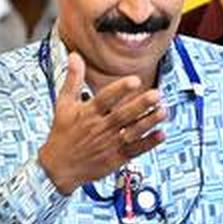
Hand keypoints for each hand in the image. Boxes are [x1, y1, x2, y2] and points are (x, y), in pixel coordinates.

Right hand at [37, 52, 166, 194]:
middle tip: (156, 94)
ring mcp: (109, 143)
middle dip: (140, 105)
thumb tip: (75, 56)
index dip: (120, 90)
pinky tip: (161, 134)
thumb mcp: (64, 104)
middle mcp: (100, 127)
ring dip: (149, 122)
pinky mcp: (116, 157)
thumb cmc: (62, 133)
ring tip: (164, 111)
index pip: (105, 99)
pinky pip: (135, 150)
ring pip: (132, 132)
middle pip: (122, 115)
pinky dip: (148, 143)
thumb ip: (73, 80)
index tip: (134, 80)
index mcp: (87, 113)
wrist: (58, 167)